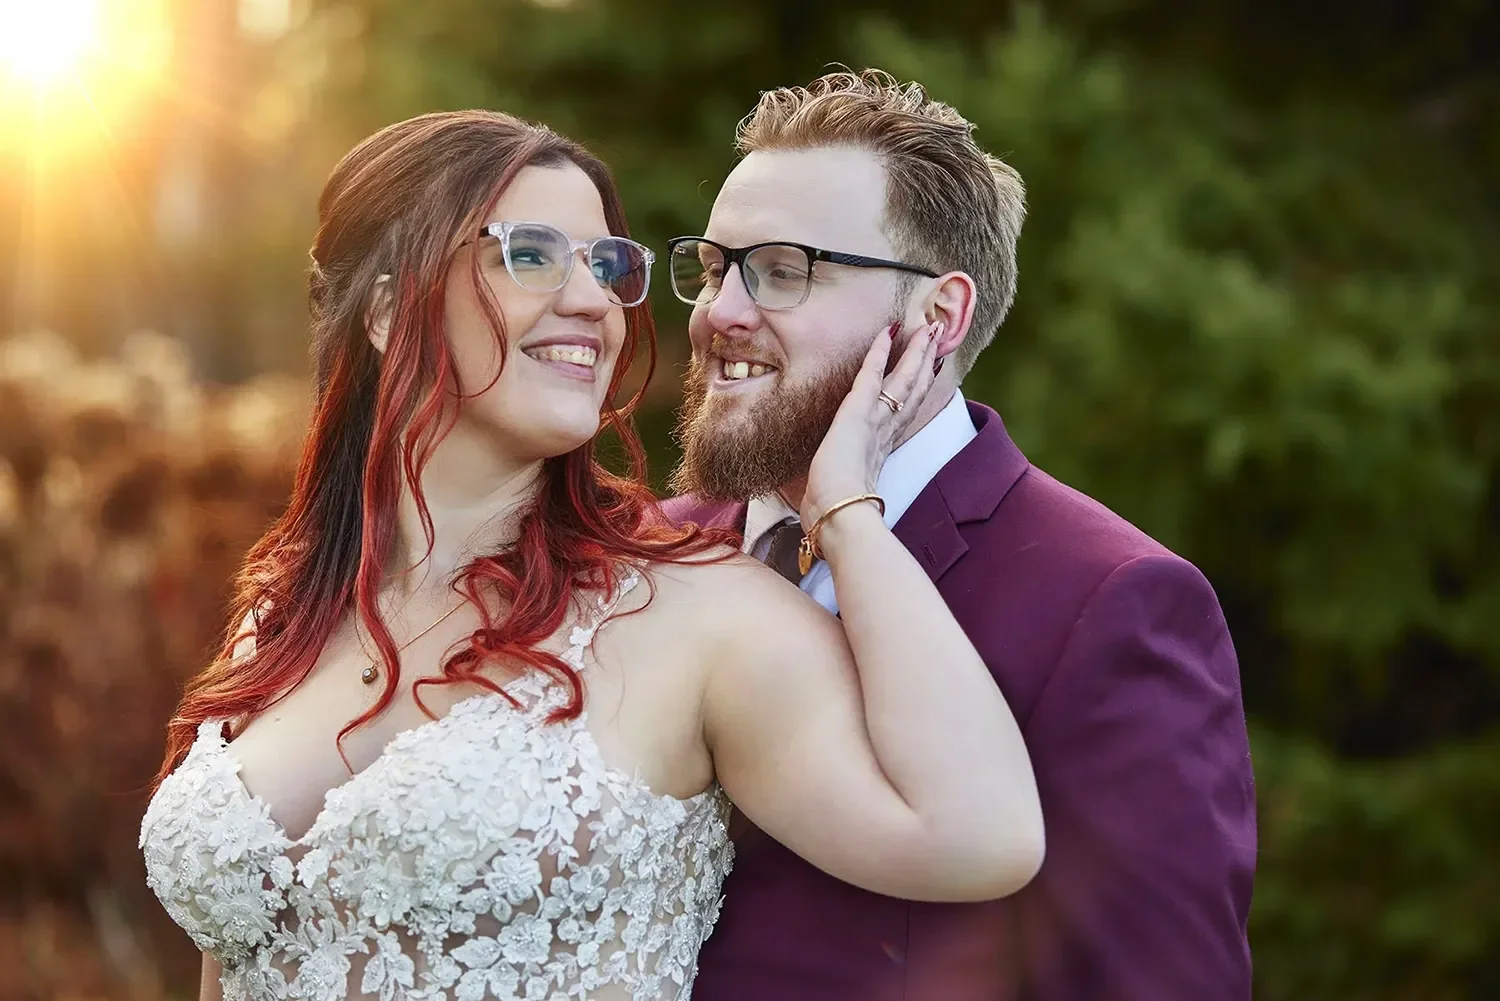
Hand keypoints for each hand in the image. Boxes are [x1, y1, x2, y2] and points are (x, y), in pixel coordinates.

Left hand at [801, 321, 943, 528]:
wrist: (839, 516)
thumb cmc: (837, 513)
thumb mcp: (843, 496)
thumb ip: (843, 490)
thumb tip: (823, 504)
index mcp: (882, 450)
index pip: (904, 413)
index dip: (918, 391)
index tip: (929, 373)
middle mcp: (884, 432)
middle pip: (913, 390)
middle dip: (926, 363)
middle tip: (938, 339)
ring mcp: (874, 420)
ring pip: (903, 378)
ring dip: (916, 351)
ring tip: (930, 328)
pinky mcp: (858, 411)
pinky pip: (872, 373)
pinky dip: (880, 351)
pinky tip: (888, 330)